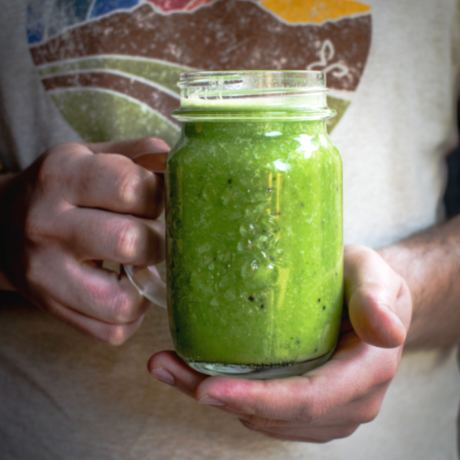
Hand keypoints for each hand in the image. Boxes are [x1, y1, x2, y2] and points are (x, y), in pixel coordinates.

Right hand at [0, 138, 167, 343]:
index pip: (131, 187)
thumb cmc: (64, 190)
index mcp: (62, 176)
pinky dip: (133, 314)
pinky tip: (128, 288)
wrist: (3, 226)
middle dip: (159, 240)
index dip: (161, 195)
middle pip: (129, 242)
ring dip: (147, 284)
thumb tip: (179, 164)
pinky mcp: (53, 309)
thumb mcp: (91, 156)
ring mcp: (46, 275)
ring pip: (122, 301)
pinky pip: (112, 331)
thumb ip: (139, 154)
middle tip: (154, 234)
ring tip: (141, 264)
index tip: (161, 199)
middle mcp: (47, 225)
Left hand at [148, 245, 411, 441]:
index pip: (307, 399)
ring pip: (263, 418)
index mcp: (367, 372)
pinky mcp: (311, 408)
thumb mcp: (376, 275)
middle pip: (275, 414)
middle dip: (217, 397)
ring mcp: (330, 410)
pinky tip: (200, 373)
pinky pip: (265, 413)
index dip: (257, 399)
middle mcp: (351, 401)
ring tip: (171, 365)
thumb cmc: (369, 281)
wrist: (373, 298)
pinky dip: (230, 397)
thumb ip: (377, 297)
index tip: (207, 388)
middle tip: (166, 367)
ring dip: (215, 397)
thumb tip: (384, 329)